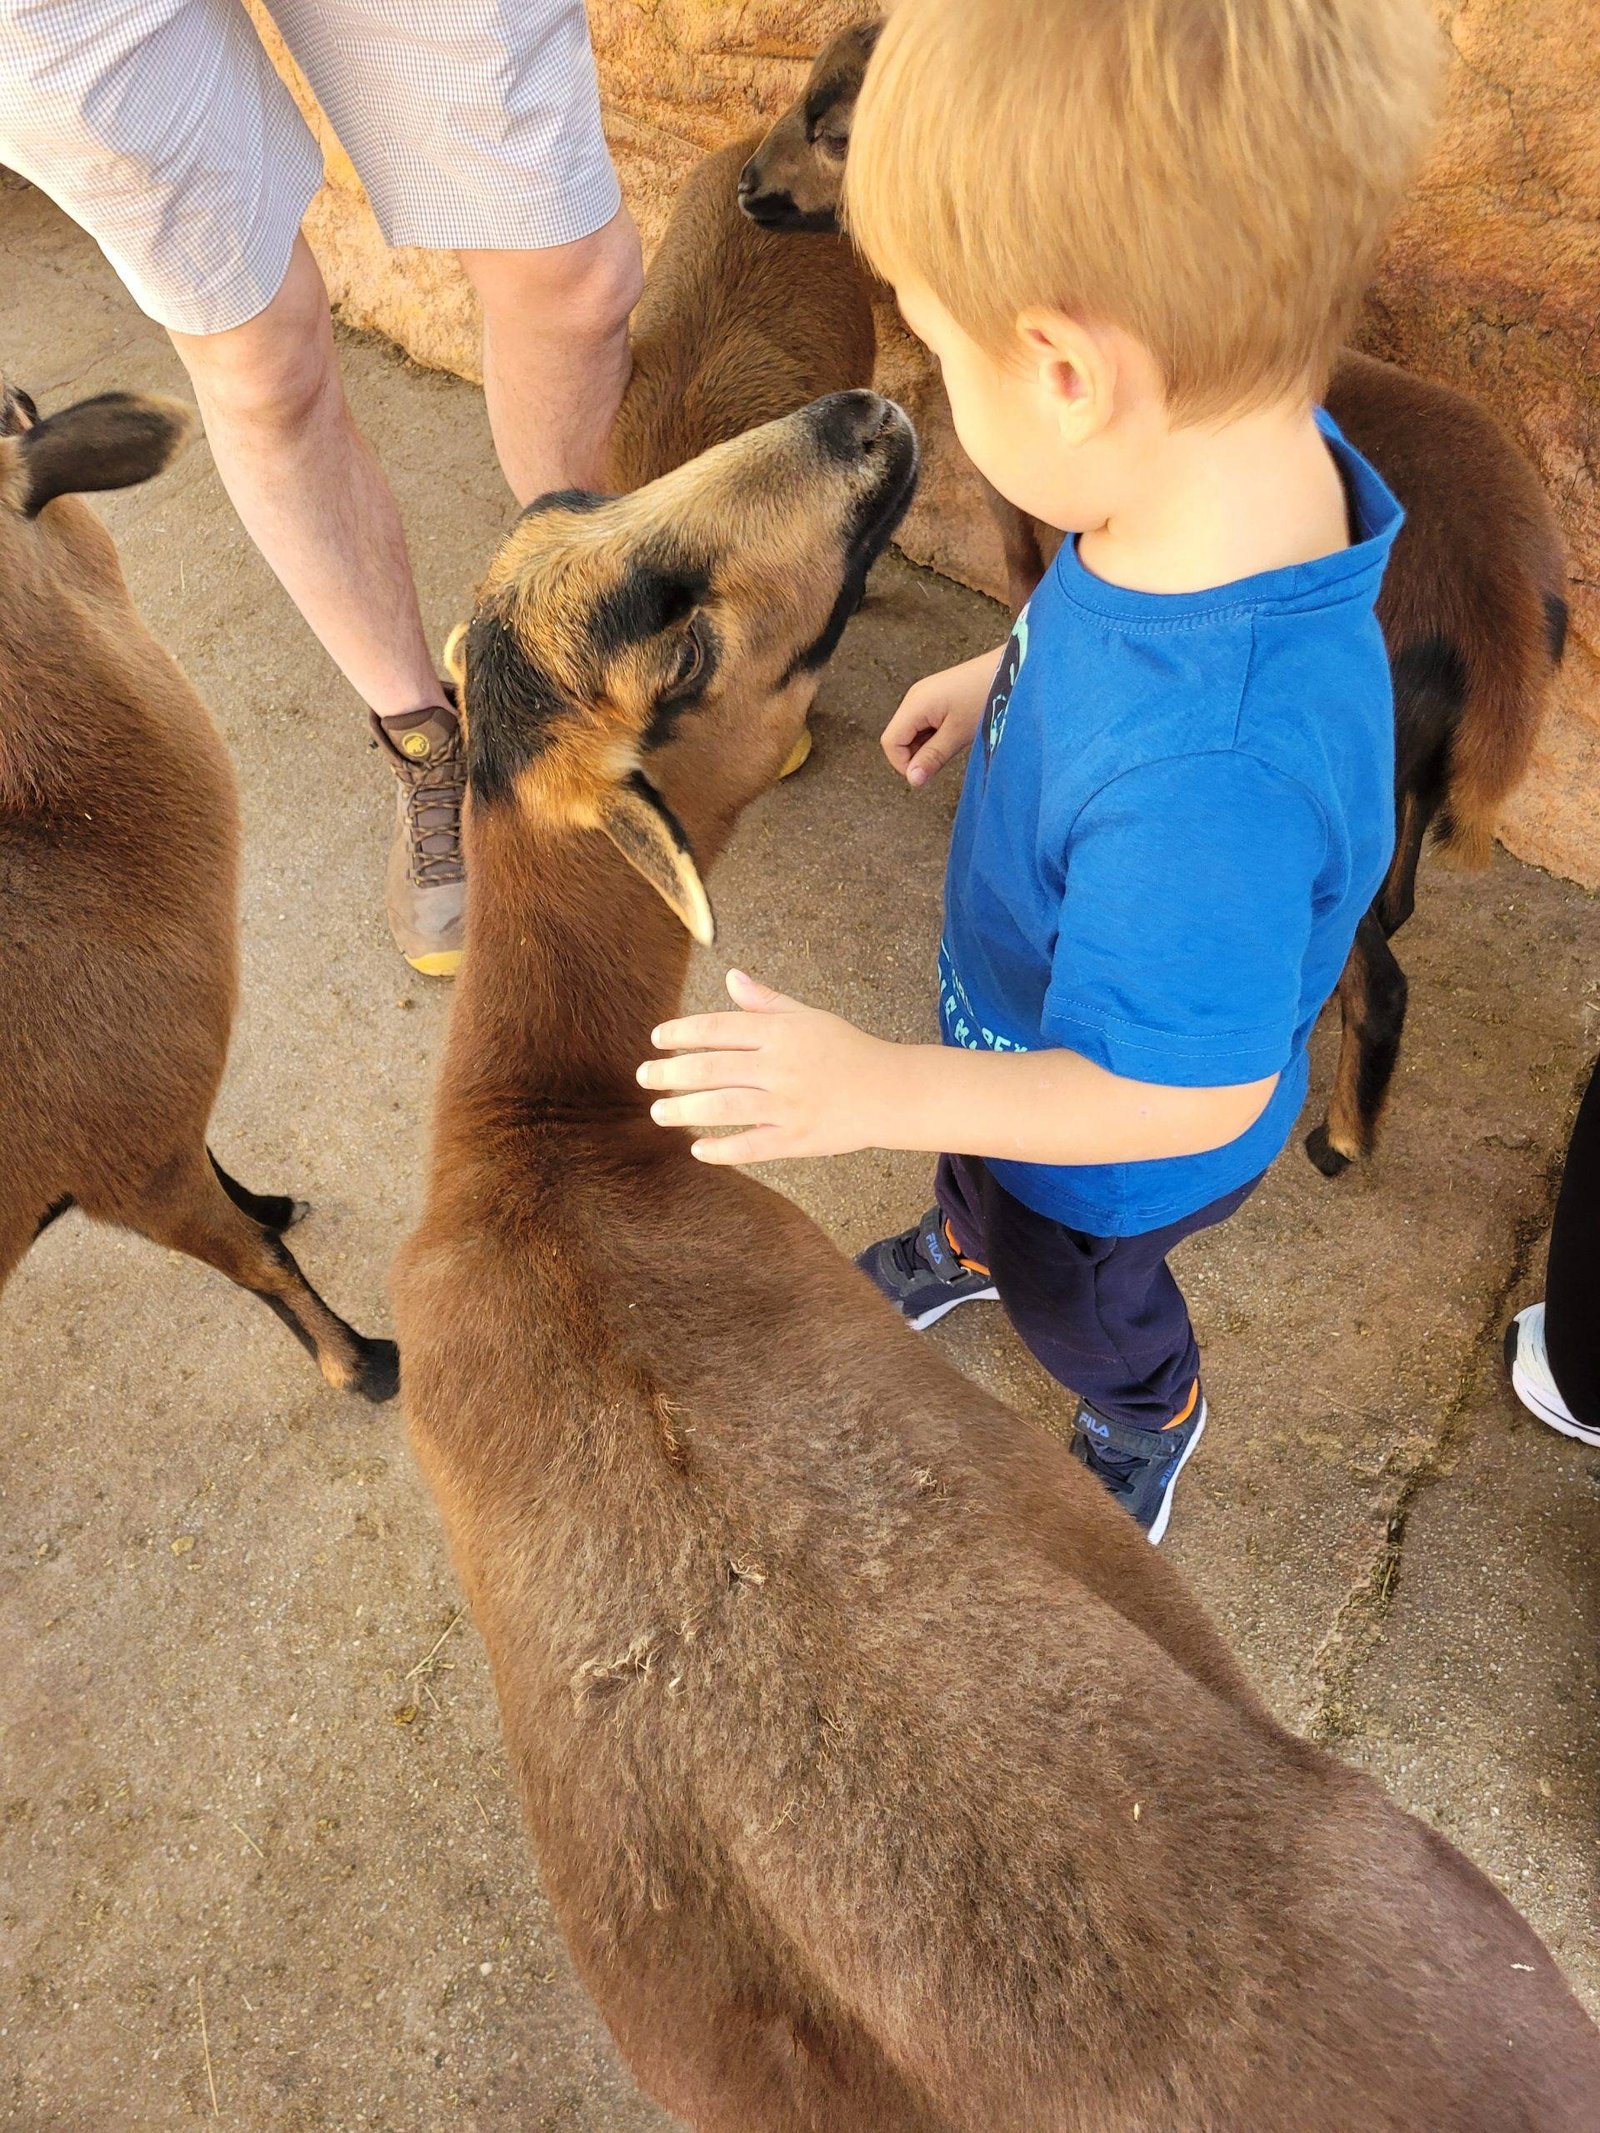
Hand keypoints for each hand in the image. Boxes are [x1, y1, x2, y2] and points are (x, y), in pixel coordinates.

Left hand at [638, 969, 897, 1162]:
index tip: (656, 1039)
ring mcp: (789, 1105)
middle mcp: (780, 1067)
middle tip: (644, 1077)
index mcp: (780, 1033)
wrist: (890, 1091)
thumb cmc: (845, 1050)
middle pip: (712, 1068)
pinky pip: (753, 1146)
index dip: (682, 1033)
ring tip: (659, 1112)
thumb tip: (731, 977)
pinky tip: (697, 1149)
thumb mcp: (808, 1017)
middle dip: (671, 1073)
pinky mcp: (798, 1139)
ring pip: (725, 1107)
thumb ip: (765, 1002)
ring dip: (685, 1110)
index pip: (719, 1029)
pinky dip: (723, 1149)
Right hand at [880, 643, 1004, 786]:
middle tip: (945, 755)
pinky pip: (925, 723)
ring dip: (928, 746)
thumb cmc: (986, 696)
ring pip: (912, 732)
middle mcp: (914, 698)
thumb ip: (932, 757)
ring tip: (955, 741)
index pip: (890, 742)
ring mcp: (925, 696)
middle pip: (899, 737)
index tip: (927, 772)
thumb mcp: (958, 734)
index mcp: (915, 704)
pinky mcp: (936, 697)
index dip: (903, 763)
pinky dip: (935, 735)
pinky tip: (956, 732)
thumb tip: (913, 780)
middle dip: (916, 754)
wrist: (1012, 669)